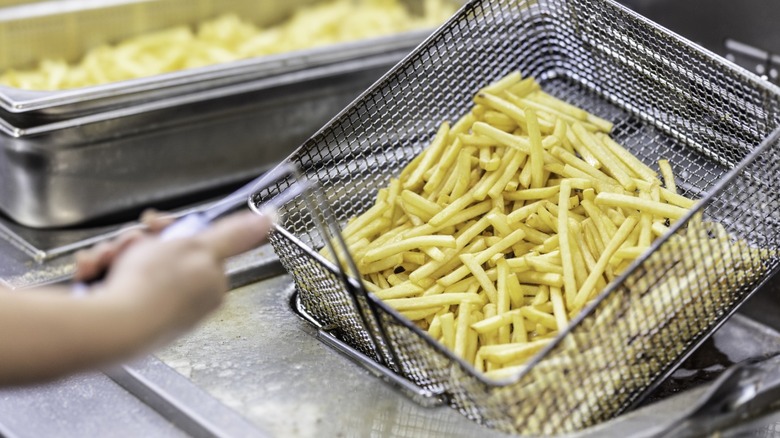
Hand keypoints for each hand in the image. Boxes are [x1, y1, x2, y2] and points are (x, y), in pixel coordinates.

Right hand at [75, 209, 273, 350]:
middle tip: (126, 247)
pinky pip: (114, 282)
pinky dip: (101, 272)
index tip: (152, 224)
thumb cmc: (154, 288)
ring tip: (106, 262)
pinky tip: (94, 273)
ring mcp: (156, 308)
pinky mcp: (127, 315)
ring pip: (132, 264)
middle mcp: (186, 298)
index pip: (192, 242)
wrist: (110, 327)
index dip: (166, 228)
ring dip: (114, 255)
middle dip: (135, 243)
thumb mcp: (198, 246)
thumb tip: (271, 219)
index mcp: (210, 281)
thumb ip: (235, 233)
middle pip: (160, 251)